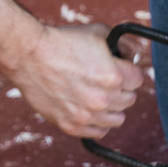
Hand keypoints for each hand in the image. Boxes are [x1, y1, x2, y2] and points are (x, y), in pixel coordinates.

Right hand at [6, 23, 143, 137]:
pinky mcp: (71, 125)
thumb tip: (135, 55)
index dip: (129, 72)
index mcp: (114, 77)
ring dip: (112, 108)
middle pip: (129, 100)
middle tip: (106, 81)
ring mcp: (87, 115)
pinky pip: (98, 132)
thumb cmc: (62, 42)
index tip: (121, 70)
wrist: (29, 55)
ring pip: (117, 119)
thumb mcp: (99, 33)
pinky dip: (98, 123)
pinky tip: (91, 111)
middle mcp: (102, 99)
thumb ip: (124, 46)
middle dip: (121, 89)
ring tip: (99, 96)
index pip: (138, 80)